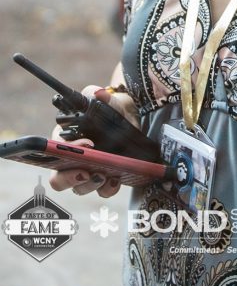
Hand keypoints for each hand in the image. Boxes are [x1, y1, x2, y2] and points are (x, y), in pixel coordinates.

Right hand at [49, 84, 137, 198]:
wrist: (132, 118)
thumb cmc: (112, 109)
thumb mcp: (108, 100)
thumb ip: (101, 96)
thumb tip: (98, 93)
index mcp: (67, 138)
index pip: (55, 148)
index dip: (64, 151)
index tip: (86, 144)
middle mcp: (72, 159)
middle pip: (58, 178)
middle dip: (70, 178)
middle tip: (87, 171)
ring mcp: (87, 172)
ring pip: (78, 188)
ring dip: (90, 185)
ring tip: (105, 176)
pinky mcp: (104, 180)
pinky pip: (101, 192)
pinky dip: (108, 189)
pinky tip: (116, 180)